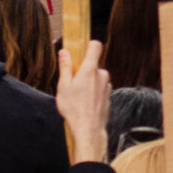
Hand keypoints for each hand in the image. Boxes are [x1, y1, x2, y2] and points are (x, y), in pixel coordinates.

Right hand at [54, 39, 110, 164]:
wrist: (89, 128)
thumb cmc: (74, 108)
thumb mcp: (63, 87)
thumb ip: (65, 67)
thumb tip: (64, 52)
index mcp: (90, 69)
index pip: (96, 46)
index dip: (89, 44)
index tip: (81, 48)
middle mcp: (102, 74)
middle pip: (93, 65)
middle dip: (83, 71)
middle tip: (71, 83)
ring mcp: (107, 84)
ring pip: (96, 77)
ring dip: (88, 82)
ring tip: (77, 96)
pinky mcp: (108, 94)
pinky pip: (99, 88)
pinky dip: (92, 91)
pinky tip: (84, 103)